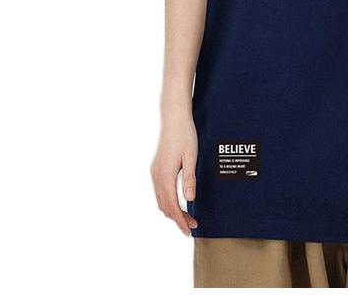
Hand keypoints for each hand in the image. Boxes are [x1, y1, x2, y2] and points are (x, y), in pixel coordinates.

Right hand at [151, 115, 198, 235]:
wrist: (174, 119)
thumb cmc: (185, 135)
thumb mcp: (191, 157)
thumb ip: (189, 178)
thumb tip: (189, 199)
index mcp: (165, 175)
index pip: (172, 205)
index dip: (180, 220)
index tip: (189, 229)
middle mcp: (157, 176)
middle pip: (165, 206)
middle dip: (177, 218)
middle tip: (192, 226)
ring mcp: (155, 172)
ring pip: (161, 200)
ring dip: (172, 211)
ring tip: (186, 217)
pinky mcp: (156, 168)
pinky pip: (160, 191)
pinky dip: (168, 201)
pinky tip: (177, 202)